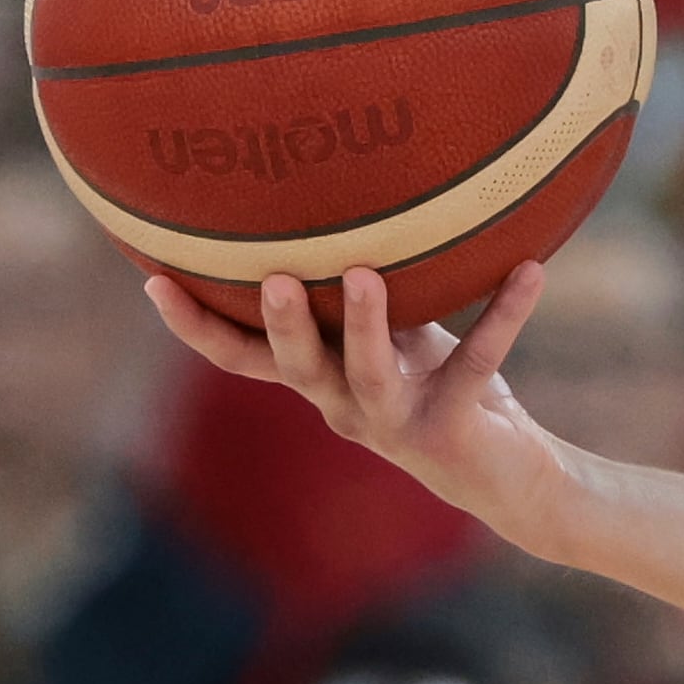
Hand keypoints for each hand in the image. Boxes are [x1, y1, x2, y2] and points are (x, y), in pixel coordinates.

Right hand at [143, 264, 566, 543]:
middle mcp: (345, 407)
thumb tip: (348, 206)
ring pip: (368, 374)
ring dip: (364, 324)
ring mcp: (396, 423)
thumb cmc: (443, 387)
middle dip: (276, 324)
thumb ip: (367, 293)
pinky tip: (530, 270)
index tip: (153, 279)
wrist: (511, 476)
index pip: (242, 357)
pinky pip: (476, 361)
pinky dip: (504, 314)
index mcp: (321, 382)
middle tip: (270, 277)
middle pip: (294, 368)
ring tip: (365, 273)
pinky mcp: (452, 428)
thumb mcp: (397, 335)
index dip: (196, 326)